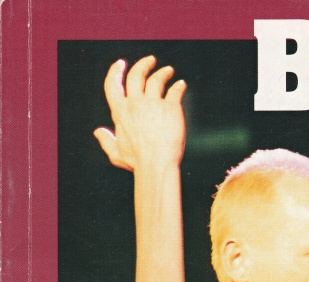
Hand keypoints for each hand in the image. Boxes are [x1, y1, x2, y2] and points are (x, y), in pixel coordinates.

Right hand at [94, 56, 186, 171]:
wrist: (157, 164)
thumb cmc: (137, 162)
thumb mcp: (116, 153)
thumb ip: (106, 141)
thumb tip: (97, 131)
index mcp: (120, 112)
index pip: (113, 85)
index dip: (115, 71)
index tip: (120, 63)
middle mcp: (135, 103)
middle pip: (137, 75)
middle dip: (143, 65)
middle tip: (151, 60)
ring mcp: (153, 103)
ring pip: (157, 79)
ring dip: (163, 72)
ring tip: (169, 71)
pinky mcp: (171, 107)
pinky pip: (175, 91)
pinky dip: (178, 86)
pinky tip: (181, 85)